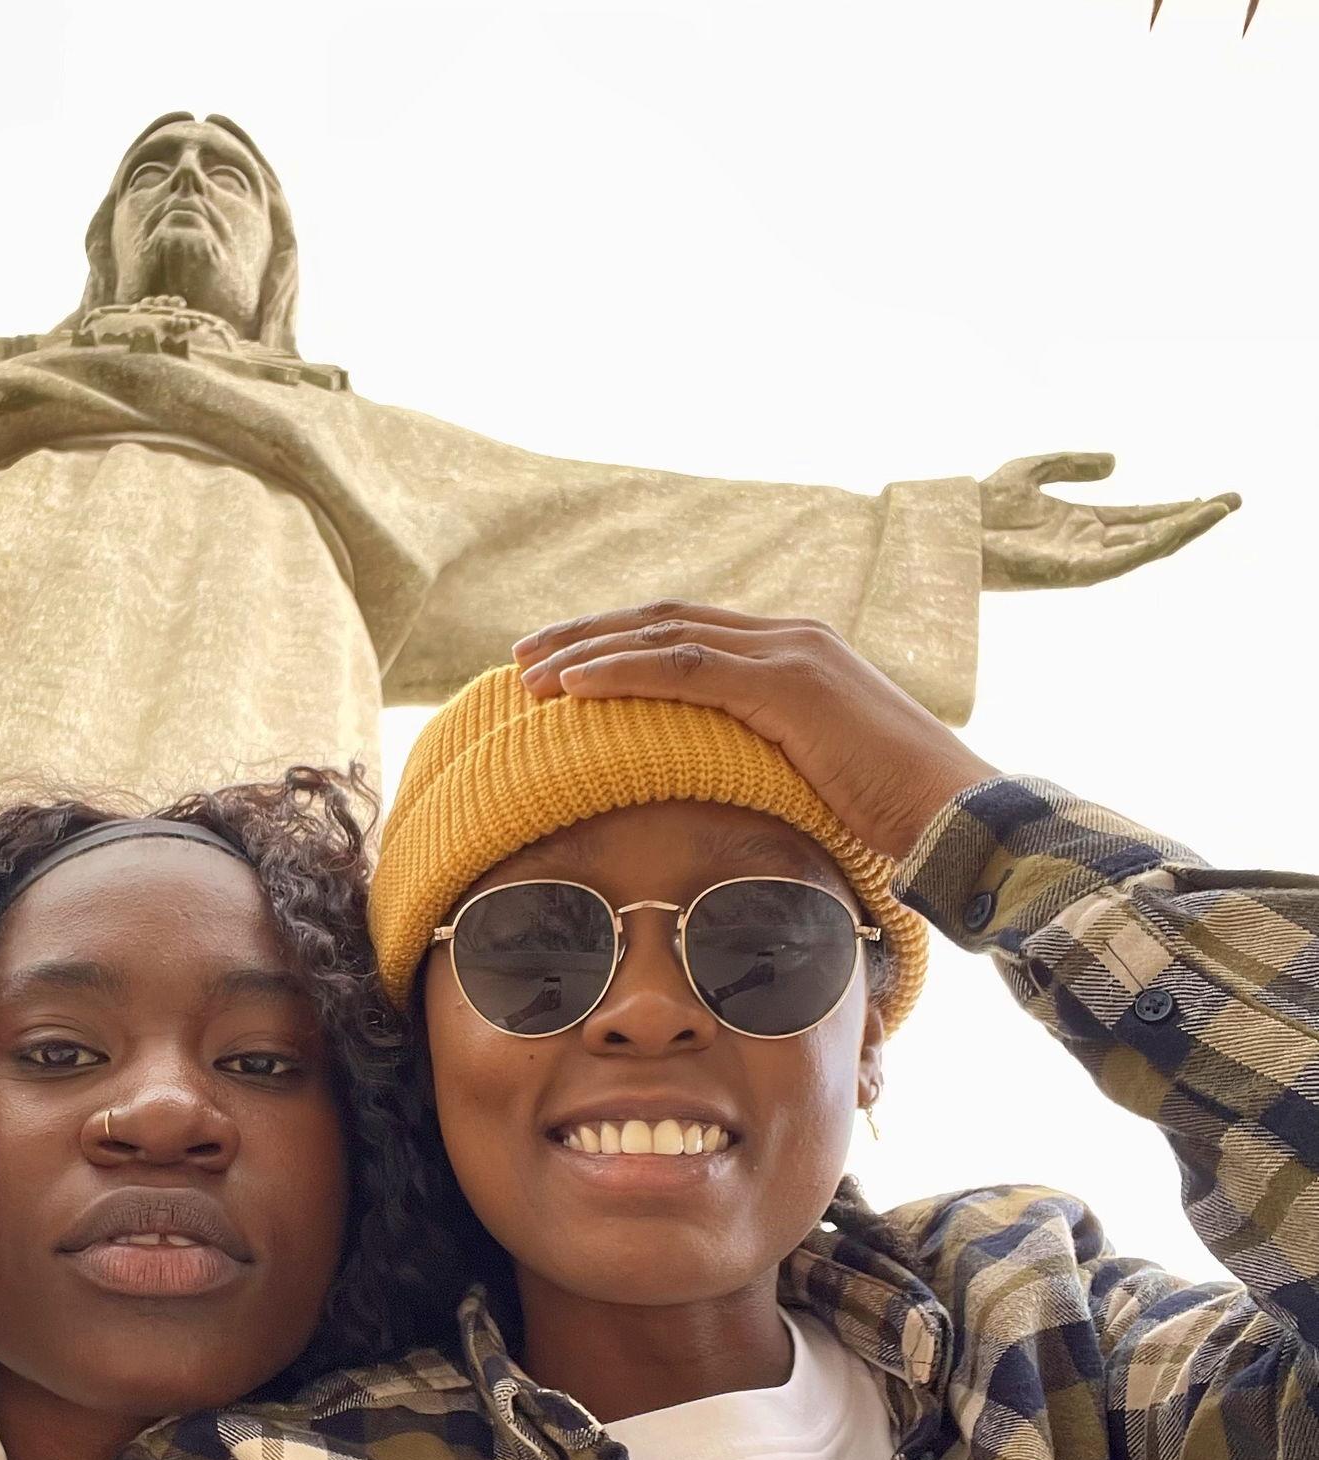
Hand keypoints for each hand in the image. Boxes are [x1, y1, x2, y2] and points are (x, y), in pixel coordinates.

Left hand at [513, 601, 1002, 863]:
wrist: (959, 819)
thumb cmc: (893, 818)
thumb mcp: (810, 781)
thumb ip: (760, 764)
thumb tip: (705, 796)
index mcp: (793, 655)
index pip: (686, 634)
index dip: (616, 645)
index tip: (557, 669)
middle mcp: (790, 638)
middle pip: (663, 620)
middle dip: (586, 636)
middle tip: (521, 658)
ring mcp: (791, 653)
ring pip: (664, 636)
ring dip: (588, 652)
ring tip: (529, 674)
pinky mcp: (790, 683)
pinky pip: (685, 668)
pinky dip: (622, 673)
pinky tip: (573, 689)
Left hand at [980, 451, 1238, 591]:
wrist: (951, 527)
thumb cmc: (981, 504)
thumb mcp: (1033, 470)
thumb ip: (1073, 464)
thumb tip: (1116, 463)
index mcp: (1081, 524)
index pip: (1139, 516)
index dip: (1175, 507)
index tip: (1210, 496)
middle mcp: (1086, 545)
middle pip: (1151, 532)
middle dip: (1193, 518)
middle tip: (1233, 500)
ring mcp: (1081, 560)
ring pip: (1145, 548)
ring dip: (1185, 530)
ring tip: (1220, 510)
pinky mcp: (1072, 573)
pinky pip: (1121, 561)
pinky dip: (1153, 545)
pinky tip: (1180, 528)